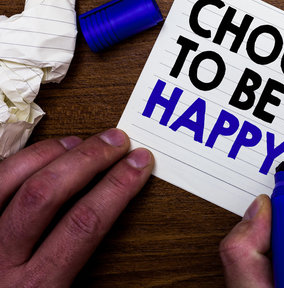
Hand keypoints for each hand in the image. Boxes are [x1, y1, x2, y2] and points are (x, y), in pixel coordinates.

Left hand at [0, 128, 153, 286]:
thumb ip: (80, 279)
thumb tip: (107, 226)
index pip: (83, 223)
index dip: (117, 186)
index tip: (137, 164)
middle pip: (45, 193)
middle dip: (88, 159)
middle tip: (115, 141)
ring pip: (7, 179)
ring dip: (49, 152)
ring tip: (79, 142)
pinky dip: (14, 162)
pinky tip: (34, 157)